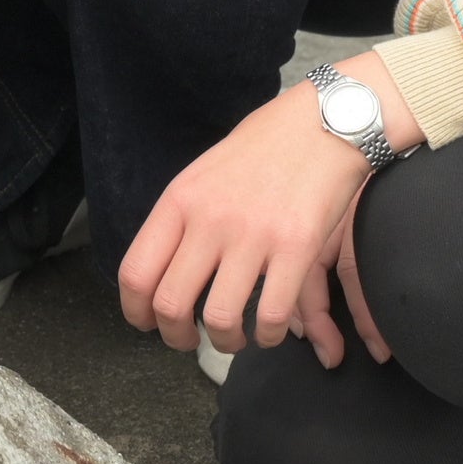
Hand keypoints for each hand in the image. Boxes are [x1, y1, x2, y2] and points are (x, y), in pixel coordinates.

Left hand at [118, 75, 397, 370]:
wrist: (326, 121)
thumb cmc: (267, 146)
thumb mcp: (206, 172)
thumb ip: (184, 216)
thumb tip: (164, 266)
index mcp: (180, 200)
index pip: (136, 272)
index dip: (136, 312)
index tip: (148, 324)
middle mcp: (210, 220)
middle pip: (170, 304)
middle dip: (176, 337)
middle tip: (190, 342)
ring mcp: (254, 235)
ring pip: (219, 318)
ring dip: (224, 342)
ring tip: (234, 338)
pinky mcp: (297, 248)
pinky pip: (271, 314)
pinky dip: (267, 336)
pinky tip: (269, 330)